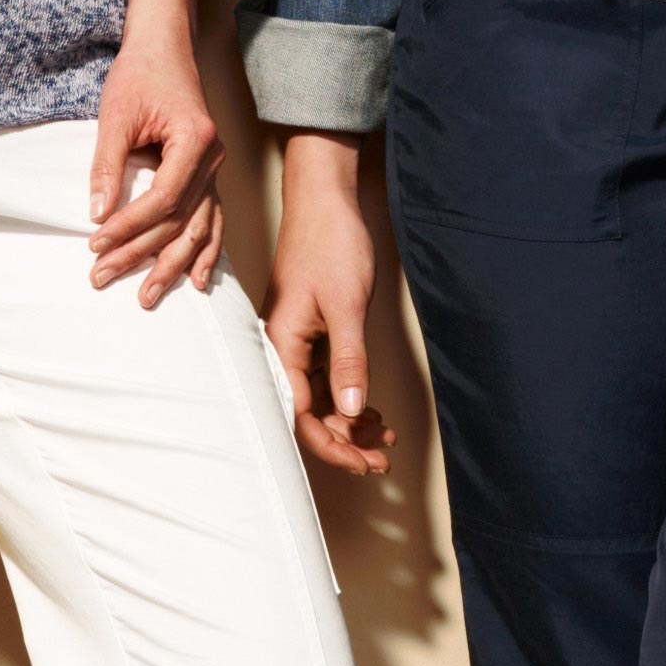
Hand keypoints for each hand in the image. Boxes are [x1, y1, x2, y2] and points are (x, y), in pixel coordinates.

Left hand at [88, 0, 224, 307]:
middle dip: (140, 254)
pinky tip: (199, 280)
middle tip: (102, 277)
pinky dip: (206, 251)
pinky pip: (212, 220)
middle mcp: (213, 159)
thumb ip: (106, 165)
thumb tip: (95, 214)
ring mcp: (216, 169)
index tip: (95, 243)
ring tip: (148, 297)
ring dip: (173, 265)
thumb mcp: (115, 115)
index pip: (162, 199)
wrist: (164, 49)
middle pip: (179, 221)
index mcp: (195, 140)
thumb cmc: (139, 75)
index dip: (128, 226)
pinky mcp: (208, 174)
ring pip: (198, 228)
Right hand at [262, 133, 392, 475]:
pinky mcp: (316, 333)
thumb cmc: (329, 244)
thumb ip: (348, 360)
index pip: (299, 414)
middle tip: (381, 461)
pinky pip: (330, 378)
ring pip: (322, 399)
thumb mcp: (345, 305)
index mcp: (281, 344)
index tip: (362, 464)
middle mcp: (285, 349)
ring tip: (384, 440)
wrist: (326, 200)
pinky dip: (353, 397)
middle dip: (346, 441)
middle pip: (310, 413)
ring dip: (352, 423)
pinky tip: (375, 413)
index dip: (331, 446)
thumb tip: (350, 410)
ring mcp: (300, 342)